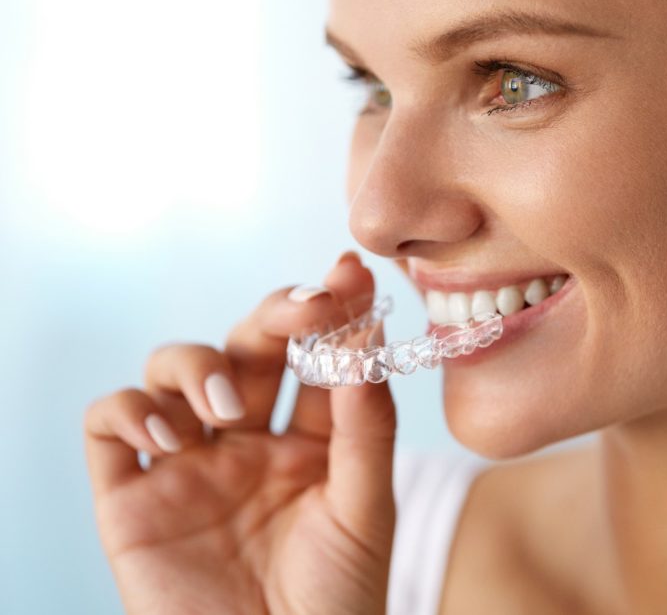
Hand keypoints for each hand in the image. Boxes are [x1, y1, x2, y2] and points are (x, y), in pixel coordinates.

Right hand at [83, 253, 396, 614]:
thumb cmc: (337, 602)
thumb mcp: (366, 507)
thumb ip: (365, 424)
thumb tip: (367, 334)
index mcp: (307, 441)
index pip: (315, 355)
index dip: (332, 309)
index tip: (350, 273)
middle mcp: (246, 442)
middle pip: (248, 345)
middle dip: (276, 314)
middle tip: (306, 310)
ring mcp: (187, 465)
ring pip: (173, 368)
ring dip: (201, 366)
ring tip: (231, 411)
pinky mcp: (132, 498)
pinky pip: (109, 425)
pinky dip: (130, 409)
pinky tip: (172, 434)